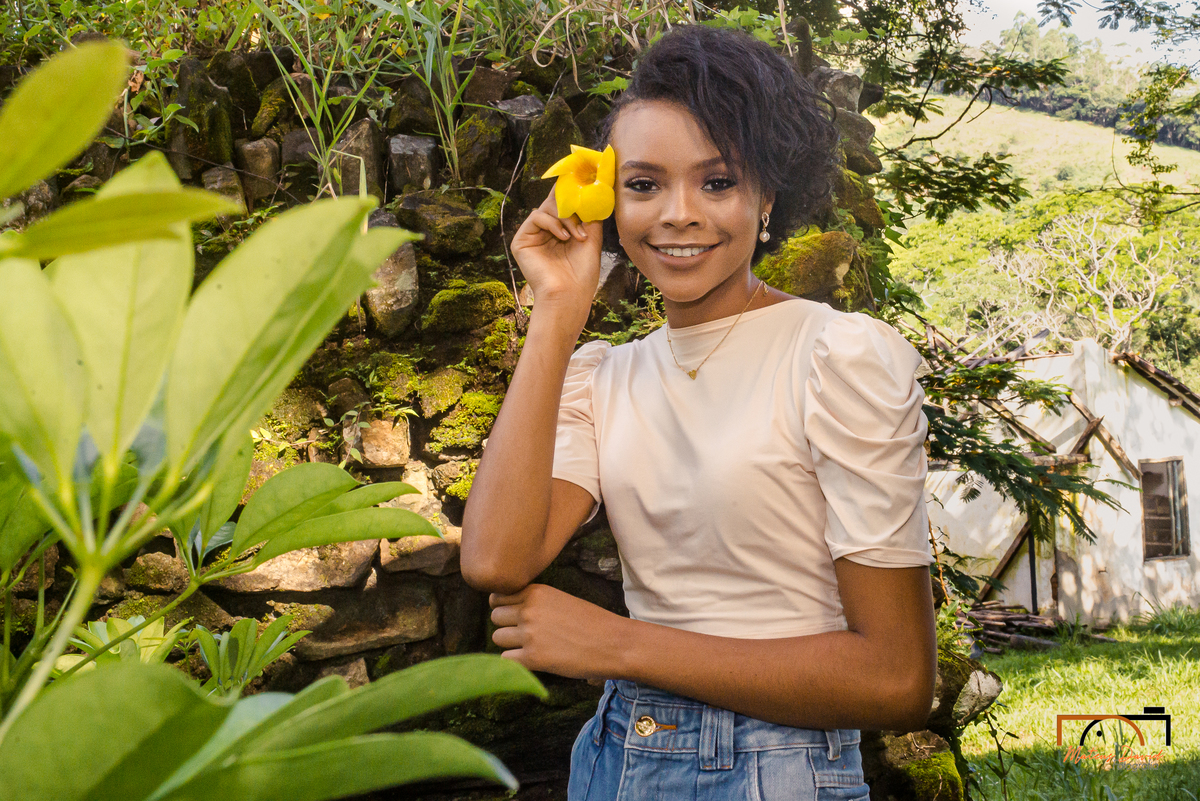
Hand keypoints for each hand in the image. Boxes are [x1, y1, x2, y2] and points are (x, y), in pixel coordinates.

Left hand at [489, 583, 623, 680]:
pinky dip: (516, 663)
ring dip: (510, 644)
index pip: (498, 597)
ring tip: (531, 648)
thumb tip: (510, 612)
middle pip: (495, 617)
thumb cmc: (592, 622)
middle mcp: (529, 609)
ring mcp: (529, 633)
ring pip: (497, 638)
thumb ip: (536, 602)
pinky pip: (506, 660)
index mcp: (536, 592)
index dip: (505, 608)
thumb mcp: (561, 600)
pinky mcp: (533, 657)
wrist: (614, 643)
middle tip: (525, 635)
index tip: (515, 617)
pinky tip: (533, 661)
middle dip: (507, 626)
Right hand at [510, 186, 602, 313]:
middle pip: (555, 202)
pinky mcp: (522, 241)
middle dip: (571, 200)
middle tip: (583, 199)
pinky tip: (564, 237)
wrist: (569, 295)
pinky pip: (536, 217)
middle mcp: (546, 232)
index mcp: (561, 231)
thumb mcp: (592, 238)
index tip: (585, 176)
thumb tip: (594, 190)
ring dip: (566, 218)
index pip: (564, 204)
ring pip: (548, 208)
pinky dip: (553, 223)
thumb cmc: (582, 273)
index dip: (572, 190)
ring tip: (577, 236)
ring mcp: (533, 236)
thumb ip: (590, 214)